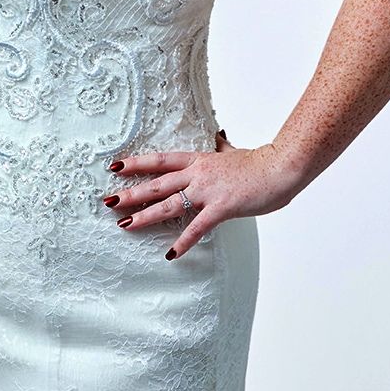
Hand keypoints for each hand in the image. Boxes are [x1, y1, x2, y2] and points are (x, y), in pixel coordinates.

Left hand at [103, 129, 300, 258]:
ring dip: (145, 216)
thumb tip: (219, 136)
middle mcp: (198, 174)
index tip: (115, 167)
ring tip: (125, 225)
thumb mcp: (234, 151)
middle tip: (108, 202)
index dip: (136, 163)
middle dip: (130, 193)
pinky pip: (197, 227)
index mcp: (199, 160)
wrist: (281, 168)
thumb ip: (222, 146)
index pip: (160, 160)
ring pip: (168, 204)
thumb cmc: (260, 162)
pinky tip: (171, 254)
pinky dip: (183, 242)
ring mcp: (208, 191)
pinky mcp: (221, 207)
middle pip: (156, 184)